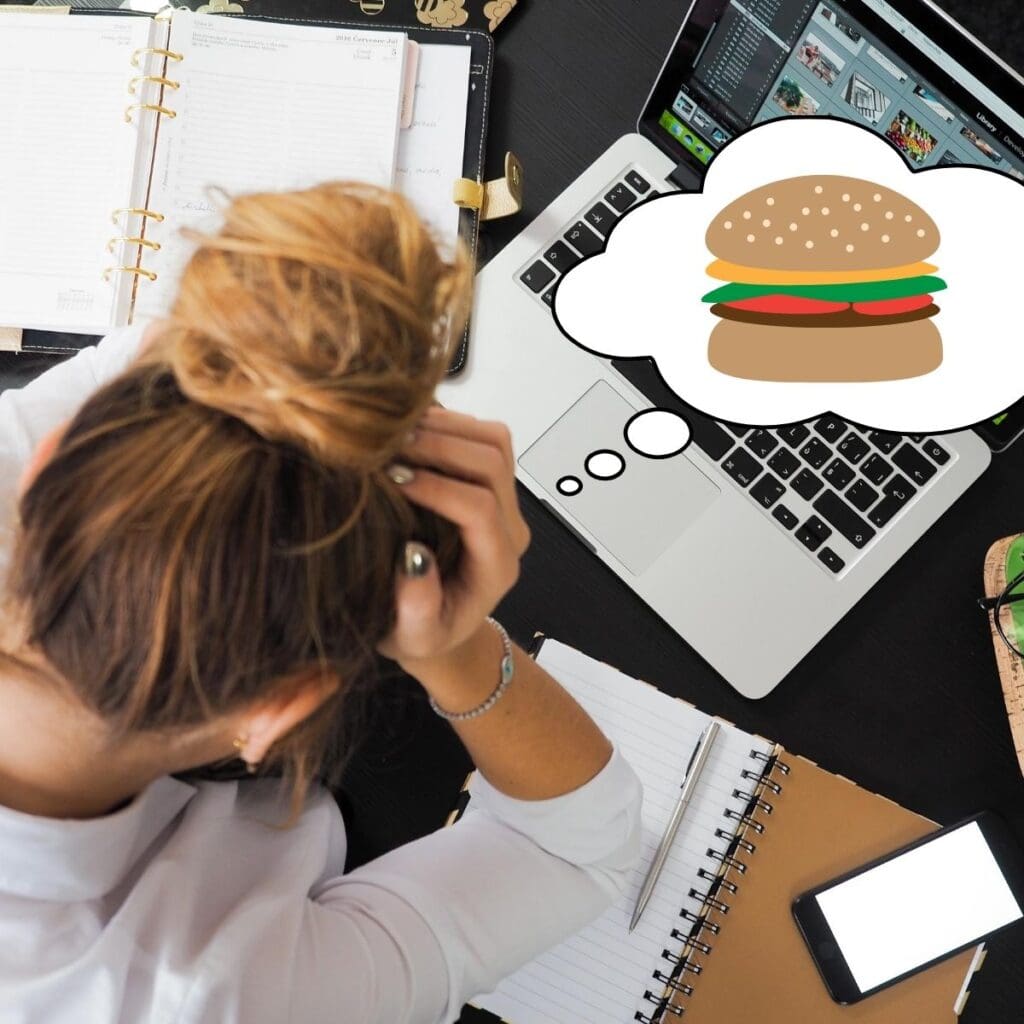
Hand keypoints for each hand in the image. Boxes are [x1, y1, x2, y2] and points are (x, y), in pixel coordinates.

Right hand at [377, 406, 529, 670]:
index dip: (437, 487)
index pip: (480, 508)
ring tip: (394, 433)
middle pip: (493, 462)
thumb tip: (413, 557)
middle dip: (439, 446)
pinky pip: (482, 435)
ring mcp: (504, 501)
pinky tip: (406, 431)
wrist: (438, 624)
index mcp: (496, 565)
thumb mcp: (413, 637)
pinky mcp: (489, 482)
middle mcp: (509, 528)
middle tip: (387, 446)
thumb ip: (417, 608)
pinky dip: (446, 422)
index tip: (391, 479)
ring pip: (494, 440)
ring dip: (445, 427)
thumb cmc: (422, 633)